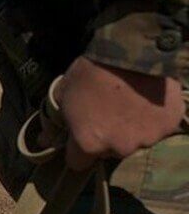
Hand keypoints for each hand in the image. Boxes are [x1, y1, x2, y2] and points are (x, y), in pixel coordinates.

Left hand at [56, 57, 184, 170]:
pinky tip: (148, 100)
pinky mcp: (169, 125)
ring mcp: (147, 138)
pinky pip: (160, 128)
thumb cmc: (90, 72)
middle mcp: (119, 147)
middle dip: (108, 137)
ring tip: (130, 104)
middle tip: (109, 113)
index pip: (78, 163)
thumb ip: (54, 123)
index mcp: (89, 143)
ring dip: (133, 128)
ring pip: (136, 140)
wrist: (130, 51)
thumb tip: (44, 141)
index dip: (77, 149)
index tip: (81, 136)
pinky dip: (155, 118)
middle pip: (110, 151)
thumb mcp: (62, 96)